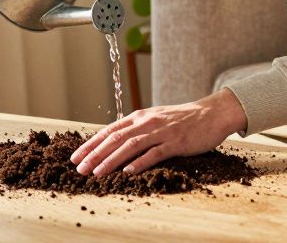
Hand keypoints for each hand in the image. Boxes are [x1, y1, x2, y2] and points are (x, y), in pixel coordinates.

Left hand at [69, 88, 247, 175]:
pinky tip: (128, 172)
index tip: (76, 157)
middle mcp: (146, 122)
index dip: (91, 144)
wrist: (211, 113)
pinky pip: (155, 153)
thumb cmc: (181, 119)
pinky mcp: (175, 142)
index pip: (109, 130)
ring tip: (97, 172)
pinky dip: (140, 162)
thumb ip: (136, 129)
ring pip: (130, 146)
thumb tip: (114, 144)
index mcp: (139, 117)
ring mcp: (161, 131)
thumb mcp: (155, 119)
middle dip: (95, 154)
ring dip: (111, 160)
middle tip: (79, 168)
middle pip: (115, 138)